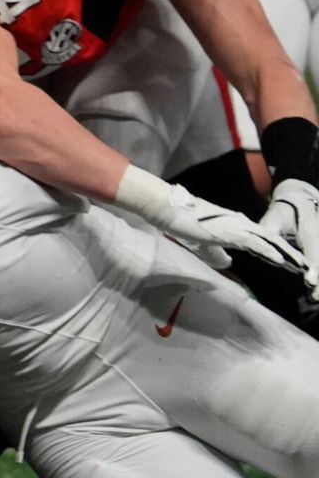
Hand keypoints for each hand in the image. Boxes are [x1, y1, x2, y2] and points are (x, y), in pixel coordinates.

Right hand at [153, 185, 306, 272]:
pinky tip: (281, 261)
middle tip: (305, 267)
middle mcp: (243, 225)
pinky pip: (255, 244)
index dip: (278, 253)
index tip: (292, 265)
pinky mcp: (231, 231)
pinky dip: (269, 253)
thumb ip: (217, 255)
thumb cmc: (184, 224)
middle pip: (272, 241)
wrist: (172, 210)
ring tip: (301, 267)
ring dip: (286, 256)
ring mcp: (239, 227)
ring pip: (269, 243)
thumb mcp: (203, 245)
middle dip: (290, 255)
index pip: (263, 242)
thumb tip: (229, 264)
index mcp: (237, 228)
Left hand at [261, 178, 318, 297]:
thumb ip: (269, 232)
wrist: (299, 201)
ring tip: (315, 297)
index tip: (309, 281)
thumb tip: (259, 247)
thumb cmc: (283, 211)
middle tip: (314, 297)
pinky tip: (315, 290)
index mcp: (310, 229)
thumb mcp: (273, 219)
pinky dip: (317, 275)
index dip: (313, 268)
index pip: (314, 251)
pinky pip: (318, 261)